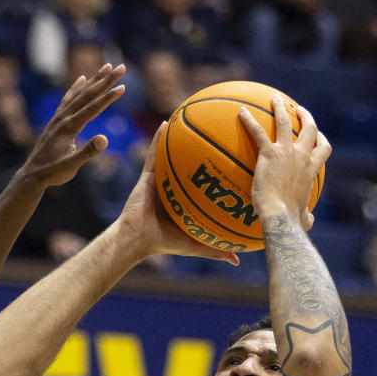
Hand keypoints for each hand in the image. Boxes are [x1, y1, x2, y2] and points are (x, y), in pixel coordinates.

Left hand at [22, 63, 125, 188]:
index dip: (108, 97)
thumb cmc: (53, 172)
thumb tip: (105, 139)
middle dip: (105, 80)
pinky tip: (82, 78)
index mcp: (69, 127)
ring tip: (107, 66)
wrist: (33, 174)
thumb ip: (88, 152)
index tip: (122, 86)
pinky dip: (76, 87)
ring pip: (79, 93)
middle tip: (121, 67)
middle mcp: (64, 117)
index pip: (92, 108)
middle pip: (88, 94)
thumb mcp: (72, 166)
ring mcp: (59, 117)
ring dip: (94, 79)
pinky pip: (68, 98)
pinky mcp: (56, 120)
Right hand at [114, 126, 239, 265]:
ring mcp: (162, 178)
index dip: (220, 171)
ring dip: (182, 135)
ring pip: (175, 153)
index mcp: (188, 199)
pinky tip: (166, 123)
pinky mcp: (147, 175)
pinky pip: (154, 152)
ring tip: (195, 116)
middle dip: (207, 147)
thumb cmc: (165, 243)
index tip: (238, 158)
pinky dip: (158, 138)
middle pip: (195, 163)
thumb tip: (237, 259)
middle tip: (223, 130)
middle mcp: (177, 185)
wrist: (138, 239)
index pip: (207, 183)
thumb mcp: (196, 245)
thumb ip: (216, 250)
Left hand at [238, 96, 329, 227]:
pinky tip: (241, 112)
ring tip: (274, 98)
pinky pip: (258, 131)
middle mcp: (302, 155)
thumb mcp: (303, 218)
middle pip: (309, 128)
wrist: (280, 215)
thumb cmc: (290, 220)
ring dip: (280, 108)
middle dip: (305, 116)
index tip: (317, 135)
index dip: (320, 139)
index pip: (323, 148)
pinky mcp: (269, 153)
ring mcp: (286, 151)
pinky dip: (249, 120)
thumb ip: (307, 216)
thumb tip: (309, 221)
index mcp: (311, 169)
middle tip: (299, 110)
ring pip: (285, 121)